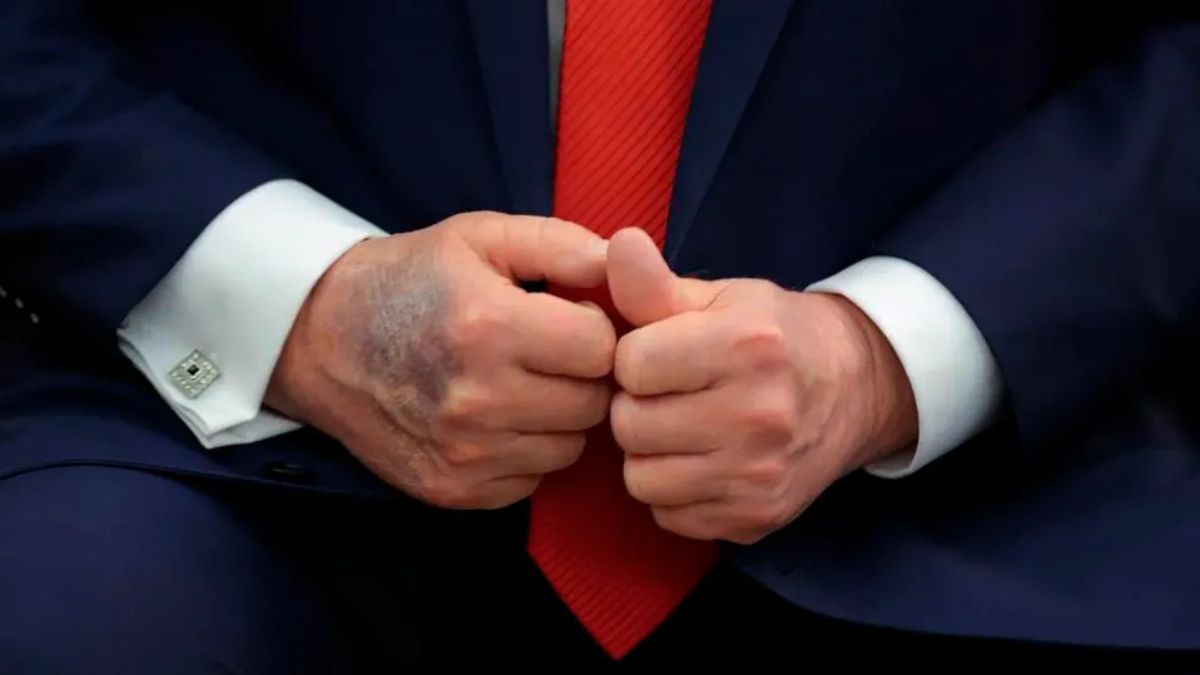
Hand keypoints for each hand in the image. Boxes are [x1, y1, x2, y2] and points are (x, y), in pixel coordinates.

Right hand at [266, 212, 615, 508]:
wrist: (320, 340)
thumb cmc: (411, 280)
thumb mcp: (479, 237)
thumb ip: (560, 244)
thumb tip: (625, 265)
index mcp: (488, 327)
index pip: (601, 350)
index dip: (594, 331)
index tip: (569, 320)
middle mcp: (477, 400)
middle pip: (592, 405)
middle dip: (583, 376)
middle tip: (549, 354)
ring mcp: (464, 454)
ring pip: (569, 448)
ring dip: (559, 418)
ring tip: (522, 384)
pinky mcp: (453, 490)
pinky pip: (533, 480)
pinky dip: (527, 452)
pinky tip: (497, 419)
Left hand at [606, 228, 916, 542]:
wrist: (855, 388)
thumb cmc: (773, 336)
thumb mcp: (721, 298)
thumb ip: (656, 283)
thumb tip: (618, 244)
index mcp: (748, 345)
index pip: (631, 365)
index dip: (635, 357)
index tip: (662, 354)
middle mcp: (759, 414)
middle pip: (630, 426)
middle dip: (638, 406)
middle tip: (671, 394)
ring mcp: (760, 474)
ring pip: (642, 479)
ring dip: (650, 455)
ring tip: (683, 428)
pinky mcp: (757, 517)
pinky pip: (670, 516)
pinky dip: (675, 493)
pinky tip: (702, 462)